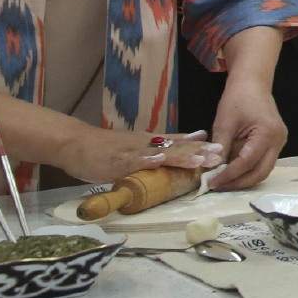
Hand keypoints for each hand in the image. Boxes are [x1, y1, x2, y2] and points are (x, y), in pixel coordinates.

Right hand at [59, 125, 226, 187]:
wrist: (74, 143)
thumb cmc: (107, 148)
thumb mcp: (142, 142)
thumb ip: (169, 140)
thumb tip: (199, 135)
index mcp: (152, 142)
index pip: (181, 144)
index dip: (202, 148)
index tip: (223, 150)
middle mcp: (146, 144)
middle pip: (176, 148)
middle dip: (199, 153)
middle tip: (219, 156)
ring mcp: (131, 152)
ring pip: (159, 153)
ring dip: (180, 157)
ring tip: (199, 161)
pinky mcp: (115, 161)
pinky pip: (132, 161)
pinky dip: (145, 161)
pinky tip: (158, 161)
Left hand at [206, 77, 286, 190]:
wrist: (253, 82)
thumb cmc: (238, 97)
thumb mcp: (224, 122)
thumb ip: (219, 147)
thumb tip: (211, 171)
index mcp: (268, 133)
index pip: (247, 162)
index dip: (229, 175)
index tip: (211, 182)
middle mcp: (278, 141)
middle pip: (261, 172)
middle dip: (238, 183)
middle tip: (218, 186)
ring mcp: (279, 143)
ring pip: (263, 170)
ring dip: (243, 178)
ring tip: (223, 180)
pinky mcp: (275, 143)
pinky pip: (262, 162)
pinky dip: (247, 169)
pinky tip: (231, 170)